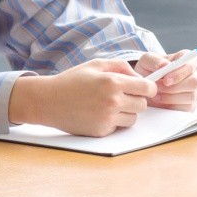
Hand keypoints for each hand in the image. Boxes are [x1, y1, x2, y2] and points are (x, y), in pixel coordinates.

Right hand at [8, 58, 156, 136]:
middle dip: (136, 100)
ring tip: (110, 105)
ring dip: (126, 112)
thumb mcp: (96, 65)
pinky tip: (99, 113)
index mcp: (113, 82)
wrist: (48, 101)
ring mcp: (106, 118)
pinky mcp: (100, 131)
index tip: (143, 88)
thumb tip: (140, 77)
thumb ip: (121, 67)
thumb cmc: (72, 80)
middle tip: (123, 96)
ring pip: (133, 119)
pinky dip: (113, 121)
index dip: (148, 88)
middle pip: (143, 105)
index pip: (147, 88)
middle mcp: (112, 102)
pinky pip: (118, 127)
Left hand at [134, 50, 196, 110]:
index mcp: (189, 59)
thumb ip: (155, 60)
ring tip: (156, 95)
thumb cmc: (150, 69)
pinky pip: (187, 107)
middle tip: (158, 89)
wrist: (147, 85)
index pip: (190, 65)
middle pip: (194, 82)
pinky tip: (161, 101)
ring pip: (190, 96)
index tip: (165, 80)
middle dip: (175, 87)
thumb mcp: (147, 60)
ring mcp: (196, 89)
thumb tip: (165, 65)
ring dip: (171, 97)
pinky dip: (172, 105)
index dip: (179, 73)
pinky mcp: (192, 104)